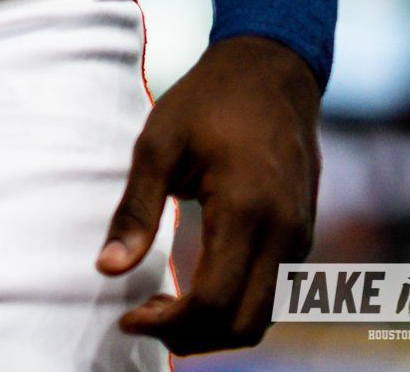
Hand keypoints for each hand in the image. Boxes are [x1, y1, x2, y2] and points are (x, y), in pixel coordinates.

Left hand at [99, 35, 323, 354]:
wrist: (273, 70)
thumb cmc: (209, 100)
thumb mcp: (158, 143)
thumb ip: (135, 210)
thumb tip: (107, 268)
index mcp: (246, 210)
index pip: (214, 300)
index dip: (169, 323)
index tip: (128, 319)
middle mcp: (285, 234)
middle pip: (244, 323)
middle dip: (192, 337)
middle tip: (142, 322)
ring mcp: (300, 238)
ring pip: (264, 316)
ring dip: (215, 329)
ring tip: (163, 314)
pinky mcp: (302, 236)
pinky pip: (274, 293)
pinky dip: (236, 308)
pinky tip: (195, 293)